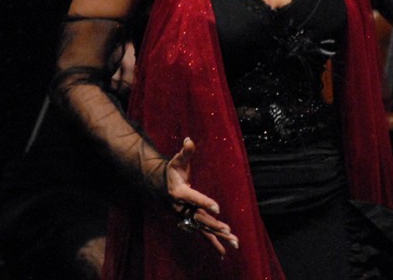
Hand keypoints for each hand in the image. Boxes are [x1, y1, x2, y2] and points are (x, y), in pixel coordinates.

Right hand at [167, 137, 239, 253]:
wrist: (158, 186)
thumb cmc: (171, 172)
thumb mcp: (176, 161)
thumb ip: (185, 152)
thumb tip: (189, 140)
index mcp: (180, 193)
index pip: (194, 199)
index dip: (205, 202)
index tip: (218, 207)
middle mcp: (182, 209)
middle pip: (200, 218)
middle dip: (214, 225)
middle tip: (228, 230)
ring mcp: (186, 217)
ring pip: (203, 229)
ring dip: (219, 237)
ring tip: (234, 243)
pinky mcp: (190, 222)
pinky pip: (203, 234)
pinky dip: (214, 243)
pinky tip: (224, 252)